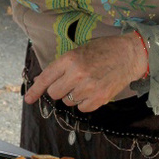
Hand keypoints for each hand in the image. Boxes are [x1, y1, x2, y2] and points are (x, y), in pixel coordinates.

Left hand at [23, 34, 146, 112]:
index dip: (35, 91)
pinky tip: (93, 90)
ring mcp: (89, 87)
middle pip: (54, 93)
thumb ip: (59, 67)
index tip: (29, 99)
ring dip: (73, 95)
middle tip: (71, 82)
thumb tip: (41, 81)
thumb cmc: (103, 50)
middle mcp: (77, 74)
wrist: (129, 54)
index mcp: (69, 59)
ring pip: (68, 101)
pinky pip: (82, 108)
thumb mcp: (78, 52)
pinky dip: (85, 102)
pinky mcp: (99, 98)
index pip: (46, 78)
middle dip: (59, 90)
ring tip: (87, 83)